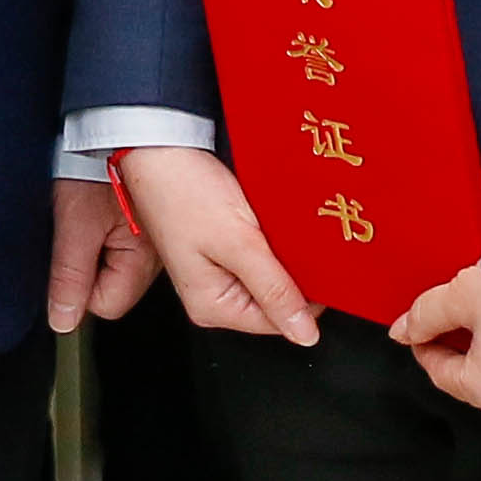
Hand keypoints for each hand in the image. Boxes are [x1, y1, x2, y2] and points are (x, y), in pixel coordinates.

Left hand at [46, 172, 157, 329]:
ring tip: (95, 215)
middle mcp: (159, 256)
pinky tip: (108, 208)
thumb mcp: (74, 222)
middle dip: (94, 268)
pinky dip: (114, 232)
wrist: (120, 123)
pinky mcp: (156, 223)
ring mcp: (160, 239)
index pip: (107, 304)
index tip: (72, 261)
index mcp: (143, 260)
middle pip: (117, 288)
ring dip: (104, 248)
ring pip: (123, 267)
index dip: (81, 287)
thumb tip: (62, 318)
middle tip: (84, 232)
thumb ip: (69, 275)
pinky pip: (129, 245)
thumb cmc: (100, 161)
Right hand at [113, 147, 315, 345]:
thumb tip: (305, 334)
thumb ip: (274, 289)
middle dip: (292, 271)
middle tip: (293, 238)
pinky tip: (268, 217)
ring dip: (283, 252)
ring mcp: (216, 268)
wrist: (160, 146)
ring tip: (276, 224)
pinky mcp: (222, 244)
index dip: (306, 295)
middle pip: (275, 297)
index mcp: (212, 306)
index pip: (278, 321)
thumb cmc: (183, 190)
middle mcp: (212, 293)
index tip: (319, 266)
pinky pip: (260, 252)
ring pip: (270, 273)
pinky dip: (271, 236)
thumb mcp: (237, 243)